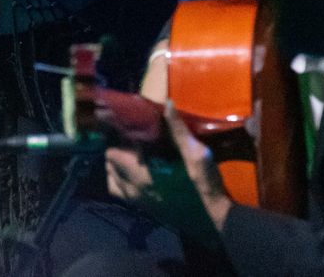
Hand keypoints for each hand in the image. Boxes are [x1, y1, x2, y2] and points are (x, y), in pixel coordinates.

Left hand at [105, 101, 232, 241]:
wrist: (213, 219)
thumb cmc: (204, 184)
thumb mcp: (195, 154)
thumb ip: (178, 130)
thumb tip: (167, 104)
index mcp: (142, 174)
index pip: (112, 154)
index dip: (117, 140)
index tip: (127, 130)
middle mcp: (134, 188)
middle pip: (109, 166)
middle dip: (115, 152)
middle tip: (130, 142)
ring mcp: (138, 202)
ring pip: (112, 182)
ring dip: (116, 169)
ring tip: (131, 158)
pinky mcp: (145, 210)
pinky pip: (123, 195)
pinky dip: (122, 183)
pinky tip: (138, 175)